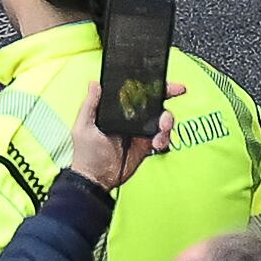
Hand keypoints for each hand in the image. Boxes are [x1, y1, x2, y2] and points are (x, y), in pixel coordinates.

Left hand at [65, 74, 175, 192]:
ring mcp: (140, 131)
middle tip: (177, 92)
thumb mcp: (83, 128)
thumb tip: (94, 84)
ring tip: (161, 129)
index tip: (162, 80)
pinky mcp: (147, 144)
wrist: (97, 179)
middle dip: (167, 95)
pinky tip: (157, 143)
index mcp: (117, 111)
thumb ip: (90, 105)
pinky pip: (163, 136)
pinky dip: (164, 138)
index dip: (151, 85)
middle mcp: (131, 118)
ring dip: (167, 120)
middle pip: (154, 101)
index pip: (137, 93)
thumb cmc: (86, 155)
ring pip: (162, 118)